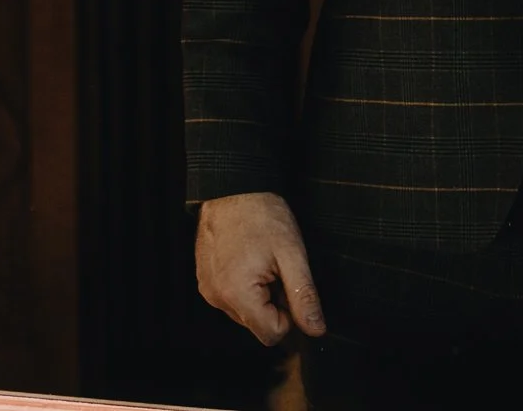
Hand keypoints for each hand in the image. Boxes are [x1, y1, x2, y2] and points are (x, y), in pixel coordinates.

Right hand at [196, 190, 326, 346]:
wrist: (234, 187)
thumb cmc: (262, 216)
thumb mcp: (293, 254)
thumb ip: (304, 296)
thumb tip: (316, 329)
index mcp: (238, 294)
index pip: (272, 334)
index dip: (290, 314)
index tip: (290, 285)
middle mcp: (218, 298)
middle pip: (258, 324)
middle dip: (274, 302)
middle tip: (277, 267)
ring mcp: (209, 290)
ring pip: (246, 312)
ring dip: (260, 294)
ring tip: (262, 260)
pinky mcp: (206, 281)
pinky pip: (233, 298)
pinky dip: (246, 286)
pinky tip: (250, 259)